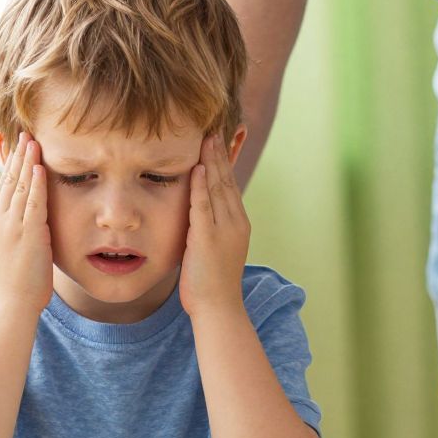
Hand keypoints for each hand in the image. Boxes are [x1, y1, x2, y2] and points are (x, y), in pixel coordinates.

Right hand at [0, 133, 53, 313]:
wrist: (12, 303)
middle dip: (15, 153)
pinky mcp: (28, 234)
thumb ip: (21, 228)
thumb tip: (32, 218)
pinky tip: (39, 166)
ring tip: (32, 138)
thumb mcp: (15, 247)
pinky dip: (36, 183)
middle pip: (8, 178)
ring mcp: (12, 225)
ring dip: (26, 161)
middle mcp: (0, 218)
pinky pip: (32, 202)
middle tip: (22, 130)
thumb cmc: (18, 281)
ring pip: (19, 186)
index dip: (9, 161)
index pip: (3, 183)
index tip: (13, 141)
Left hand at [179, 133, 250, 317]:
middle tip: (213, 129)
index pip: (230, 185)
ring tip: (207, 138)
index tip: (218, 140)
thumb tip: (199, 215)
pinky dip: (202, 185)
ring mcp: (224, 230)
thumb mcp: (214, 249)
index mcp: (238, 223)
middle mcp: (235, 222)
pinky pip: (204, 206)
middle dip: (220, 154)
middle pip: (227, 180)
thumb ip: (209, 228)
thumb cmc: (211, 284)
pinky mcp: (208, 239)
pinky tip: (199, 167)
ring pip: (218, 188)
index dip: (224, 162)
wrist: (219, 308)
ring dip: (212, 161)